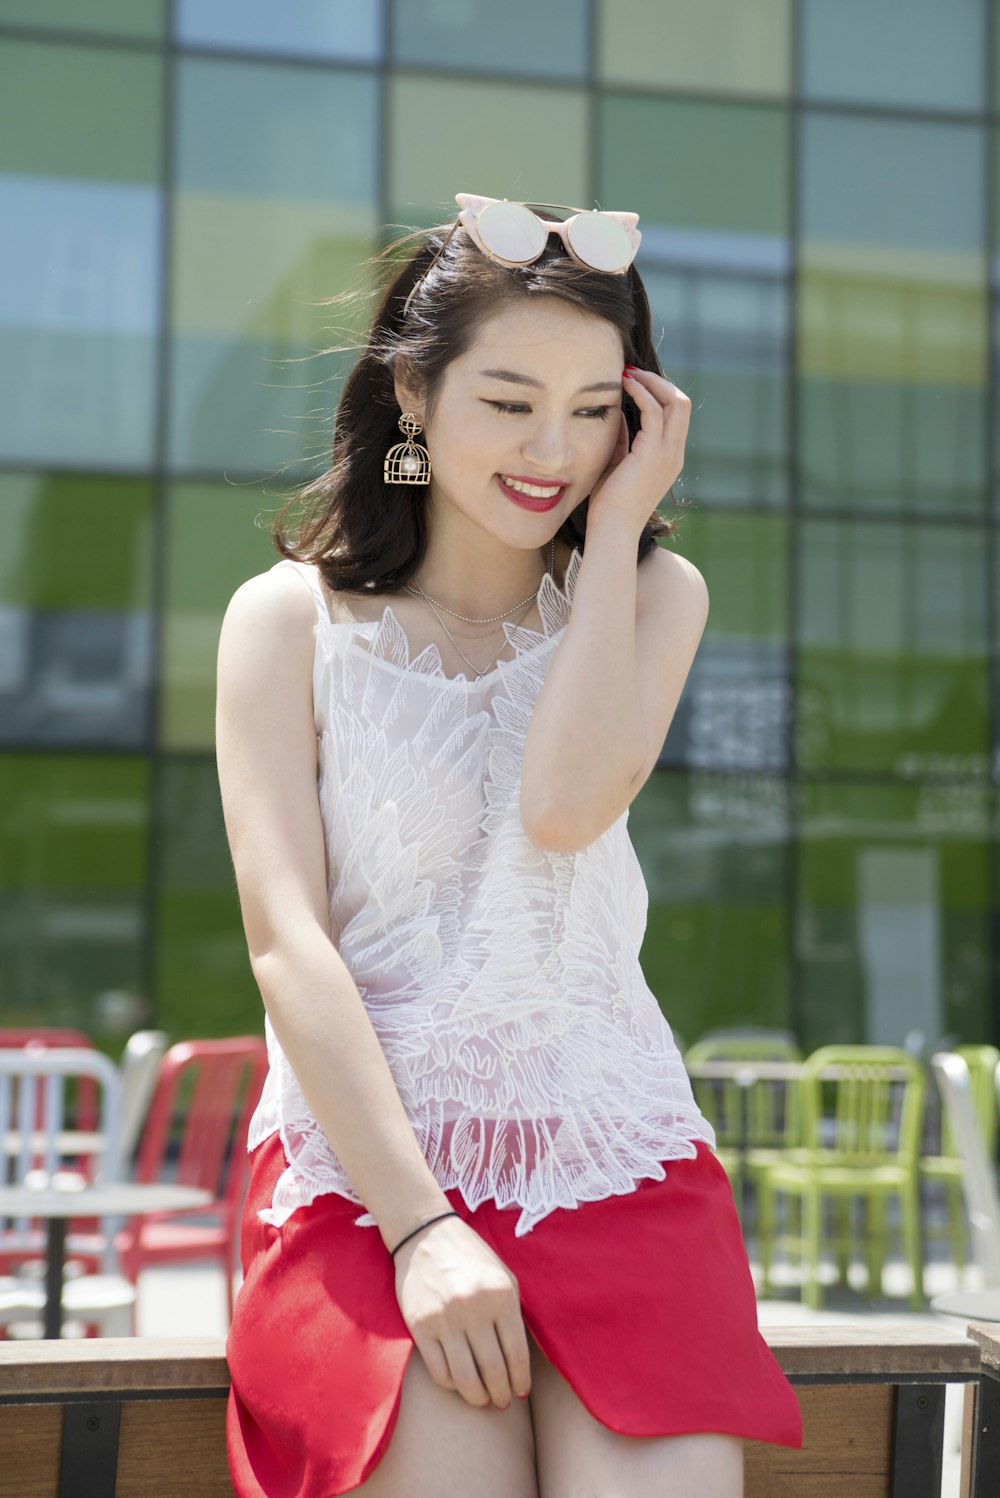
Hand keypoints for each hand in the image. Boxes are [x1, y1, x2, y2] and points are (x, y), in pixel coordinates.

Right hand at [393, 1214, 531, 1410]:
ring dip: (478, 1398)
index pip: (517, 1354)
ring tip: (482, 1400)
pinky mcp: (420, 1326)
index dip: (521, 1381)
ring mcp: (444, 1319)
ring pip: (466, 1379)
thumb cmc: (471, 1256)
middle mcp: (474, 1308)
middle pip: (493, 1371)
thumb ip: (513, 1314)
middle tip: (502, 1403)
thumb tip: (519, 1363)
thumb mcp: (503, 1275)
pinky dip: (453, 1385)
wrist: (425, 1235)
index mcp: (500, 1294)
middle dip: (501, 1395)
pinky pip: (439, 1371)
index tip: (521, 1393)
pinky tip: (459, 1383)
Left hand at [586, 366, 690, 533]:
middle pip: (682, 403)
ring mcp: (668, 453)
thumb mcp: (618, 465)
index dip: (658, 394)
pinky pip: (654, 410)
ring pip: (675, 401)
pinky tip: (624, 385)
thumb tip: (620, 412)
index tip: (634, 383)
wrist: (612, 529)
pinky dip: (640, 392)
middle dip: (658, 382)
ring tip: (628, 373)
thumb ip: (623, 440)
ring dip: (651, 382)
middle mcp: (674, 454)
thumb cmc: (610, 505)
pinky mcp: (653, 453)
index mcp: (669, 458)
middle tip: (633, 372)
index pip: (675, 415)